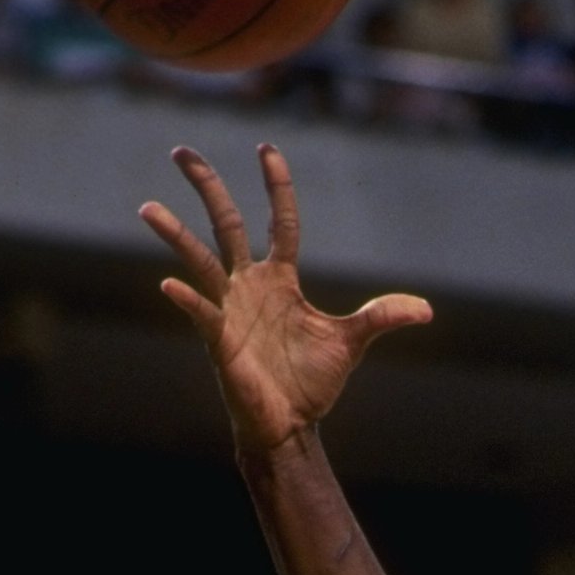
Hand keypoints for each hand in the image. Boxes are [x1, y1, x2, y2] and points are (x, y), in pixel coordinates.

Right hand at [140, 143, 431, 453]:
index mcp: (281, 279)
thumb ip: (381, 318)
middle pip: (226, 224)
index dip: (276, 186)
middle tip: (181, 152)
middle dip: (206, 188)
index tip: (268, 149)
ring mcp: (230, 308)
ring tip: (147, 207)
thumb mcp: (351, 343)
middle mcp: (250, 285)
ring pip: (199, 260)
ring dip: (174, 235)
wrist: (291, 426)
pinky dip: (189, 300)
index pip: (280, 222)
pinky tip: (169, 287)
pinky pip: (200, 313)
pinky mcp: (220, 339)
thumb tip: (427, 310)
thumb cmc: (312, 383)